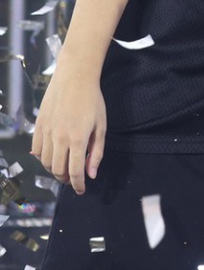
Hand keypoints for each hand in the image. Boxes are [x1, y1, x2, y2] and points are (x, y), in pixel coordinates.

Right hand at [32, 64, 106, 193]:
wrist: (74, 78)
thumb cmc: (93, 101)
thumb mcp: (101, 126)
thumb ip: (97, 152)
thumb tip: (91, 174)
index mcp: (78, 139)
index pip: (75, 172)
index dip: (78, 185)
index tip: (82, 190)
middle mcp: (59, 139)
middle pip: (58, 170)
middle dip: (66, 179)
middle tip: (73, 179)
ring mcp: (46, 133)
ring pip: (46, 163)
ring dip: (55, 169)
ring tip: (64, 167)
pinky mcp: (38, 127)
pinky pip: (36, 150)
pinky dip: (43, 158)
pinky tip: (52, 155)